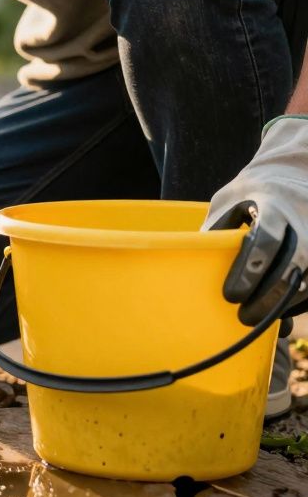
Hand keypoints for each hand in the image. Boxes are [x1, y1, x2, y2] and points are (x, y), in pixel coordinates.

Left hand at [205, 115, 307, 325]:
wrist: (291, 175)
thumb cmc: (249, 194)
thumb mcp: (226, 204)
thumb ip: (216, 233)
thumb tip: (199, 275)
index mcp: (273, 203)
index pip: (266, 240)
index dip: (248, 271)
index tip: (229, 295)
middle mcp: (304, 218)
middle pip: (293, 263)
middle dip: (268, 295)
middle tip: (244, 317)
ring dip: (286, 304)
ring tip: (259, 320)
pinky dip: (300, 302)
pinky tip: (280, 314)